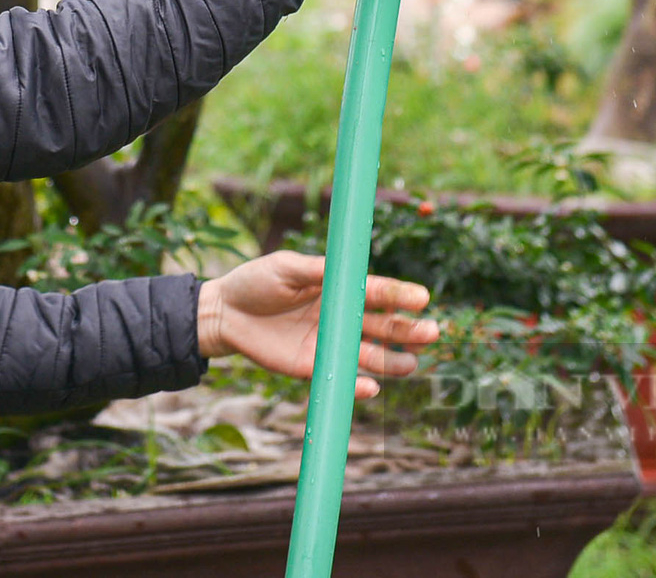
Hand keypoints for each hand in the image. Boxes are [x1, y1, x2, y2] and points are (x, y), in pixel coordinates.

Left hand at [196, 251, 440, 399]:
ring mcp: (329, 344)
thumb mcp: (287, 268)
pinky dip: (358, 384)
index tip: (423, 298)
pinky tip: (372, 387)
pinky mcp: (313, 367)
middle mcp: (340, 317)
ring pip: (370, 355)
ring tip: (414, 363)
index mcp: (338, 289)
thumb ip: (317, 270)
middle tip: (432, 333)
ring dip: (393, 360)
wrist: (223, 313)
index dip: (399, 295)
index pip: (376, 292)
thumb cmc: (256, 282)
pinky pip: (342, 377)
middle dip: (408, 330)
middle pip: (382, 325)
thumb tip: (348, 270)